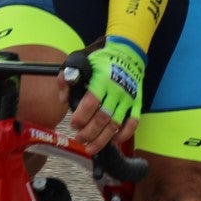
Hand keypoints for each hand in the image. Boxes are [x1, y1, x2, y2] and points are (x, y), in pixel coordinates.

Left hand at [69, 38, 144, 154]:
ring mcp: (128, 98)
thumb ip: (67, 76)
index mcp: (101, 79)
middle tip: (79, 139)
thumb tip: (64, 98)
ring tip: (90, 148)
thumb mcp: (79, 59)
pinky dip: (124, 135)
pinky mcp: (137, 102)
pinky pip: (133, 123)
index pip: (91, 102)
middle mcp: (116, 90)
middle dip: (89, 132)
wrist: (127, 53)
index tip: (73, 124)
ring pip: (116, 124)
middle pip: (103, 118)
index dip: (81, 117)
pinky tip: (113, 142)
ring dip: (103, 139)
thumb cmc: (99, 59)